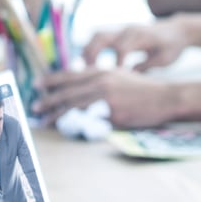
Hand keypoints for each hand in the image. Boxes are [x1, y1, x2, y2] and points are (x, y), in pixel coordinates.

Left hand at [35, 69, 179, 128]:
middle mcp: (101, 81)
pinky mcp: (113, 113)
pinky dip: (77, 125)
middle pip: (68, 91)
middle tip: (34, 106)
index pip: (70, 74)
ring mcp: (107, 98)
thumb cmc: (143, 89)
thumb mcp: (119, 76)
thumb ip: (100, 80)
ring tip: (44, 121)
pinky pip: (92, 121)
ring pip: (74, 106)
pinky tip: (68, 130)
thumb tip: (79, 89)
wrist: (166, 97)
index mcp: (102, 71)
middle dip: (48, 99)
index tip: (37, 85)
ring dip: (56, 114)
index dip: (51, 79)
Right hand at [82, 20, 188, 70]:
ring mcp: (122, 28)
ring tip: (84, 69)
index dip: (116, 63)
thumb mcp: (165, 59)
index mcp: (141, 36)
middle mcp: (128, 29)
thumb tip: (130, 76)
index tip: (114, 78)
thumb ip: (147, 66)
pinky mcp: (119, 31)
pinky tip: (89, 64)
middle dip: (92, 54)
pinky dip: (91, 48)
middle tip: (88, 74)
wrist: (177, 30)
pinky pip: (100, 37)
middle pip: (102, 36)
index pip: (122, 47)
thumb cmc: (172, 47)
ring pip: (97, 34)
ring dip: (87, 50)